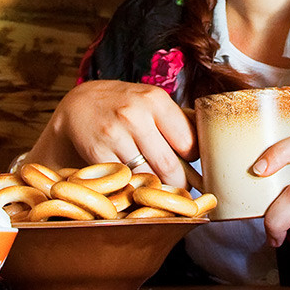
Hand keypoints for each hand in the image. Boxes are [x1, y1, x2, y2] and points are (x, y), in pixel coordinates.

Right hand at [31, 80, 196, 189]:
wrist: (80, 105)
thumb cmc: (124, 105)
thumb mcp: (151, 102)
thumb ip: (178, 122)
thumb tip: (210, 150)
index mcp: (156, 100)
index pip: (188, 144)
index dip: (192, 161)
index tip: (190, 167)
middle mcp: (135, 114)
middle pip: (169, 167)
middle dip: (177, 185)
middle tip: (179, 190)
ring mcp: (114, 134)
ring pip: (146, 177)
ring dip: (153, 187)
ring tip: (156, 187)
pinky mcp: (97, 152)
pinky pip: (123, 180)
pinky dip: (130, 187)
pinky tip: (132, 182)